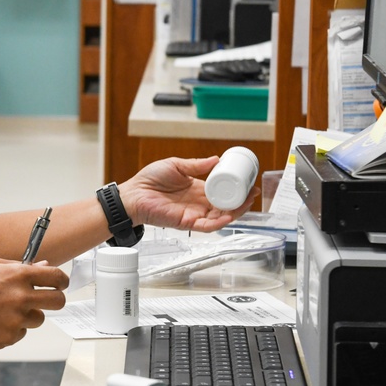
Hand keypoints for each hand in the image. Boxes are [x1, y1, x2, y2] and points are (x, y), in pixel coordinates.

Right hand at [0, 259, 67, 349]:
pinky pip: (21, 332)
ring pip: (38, 319)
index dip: (62, 280)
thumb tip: (44, 267)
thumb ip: (21, 267)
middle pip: (58, 302)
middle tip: (48, 299)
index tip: (60, 283)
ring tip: (6, 310)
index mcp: (18, 276)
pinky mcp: (9, 337)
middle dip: (57, 300)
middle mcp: (21, 297)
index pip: (56, 277)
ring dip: (29, 315)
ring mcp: (16, 319)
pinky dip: (12, 328)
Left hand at [118, 156, 258, 231]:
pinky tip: (230, 215)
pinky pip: (207, 226)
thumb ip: (195, 164)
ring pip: (221, 217)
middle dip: (242, 201)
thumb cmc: (149, 181)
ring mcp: (193, 214)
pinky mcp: (186, 223)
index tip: (248, 182)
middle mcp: (198, 203)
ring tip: (247, 201)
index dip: (236, 189)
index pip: (221, 192)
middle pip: (226, 206)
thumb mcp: (176, 165)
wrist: (133, 194)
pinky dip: (219, 222)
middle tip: (252, 192)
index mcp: (197, 190)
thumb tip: (216, 159)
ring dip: (236, 211)